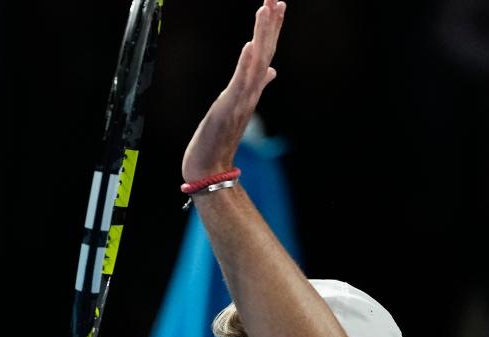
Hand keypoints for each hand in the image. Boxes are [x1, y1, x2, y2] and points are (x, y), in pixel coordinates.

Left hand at [182, 0, 285, 181]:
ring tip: (267, 10)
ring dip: (262, 36)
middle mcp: (250, 91)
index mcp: (251, 88)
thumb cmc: (221, 138)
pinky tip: (250, 46)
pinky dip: (246, 65)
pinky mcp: (228, 108)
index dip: (272, 29)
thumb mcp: (238, 105)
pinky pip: (240, 83)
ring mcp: (241, 99)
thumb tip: (271, 70)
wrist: (210, 167)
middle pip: (265, 52)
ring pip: (255, 62)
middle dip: (271, 25)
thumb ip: (256, 84)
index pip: (265, 52)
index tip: (278, 4)